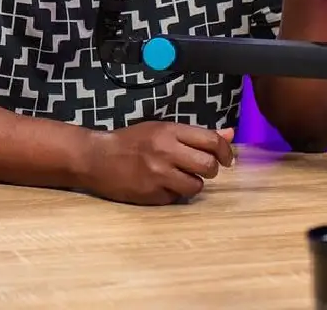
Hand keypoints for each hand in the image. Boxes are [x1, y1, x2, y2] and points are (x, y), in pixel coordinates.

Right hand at [81, 122, 234, 204]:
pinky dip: (173, 193)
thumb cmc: (131, 142)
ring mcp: (158, 175)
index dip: (224, 151)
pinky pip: (177, 198)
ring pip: (196, 186)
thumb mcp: (161, 129)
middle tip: (201, 168)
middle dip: (210, 169)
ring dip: (192, 183)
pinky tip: (160, 185)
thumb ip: (196, 134)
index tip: (225, 158)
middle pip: (208, 166)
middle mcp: (166, 152)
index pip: (211, 141)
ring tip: (178, 177)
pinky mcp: (151, 195)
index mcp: (169, 132)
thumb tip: (229, 134)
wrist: (97, 159)